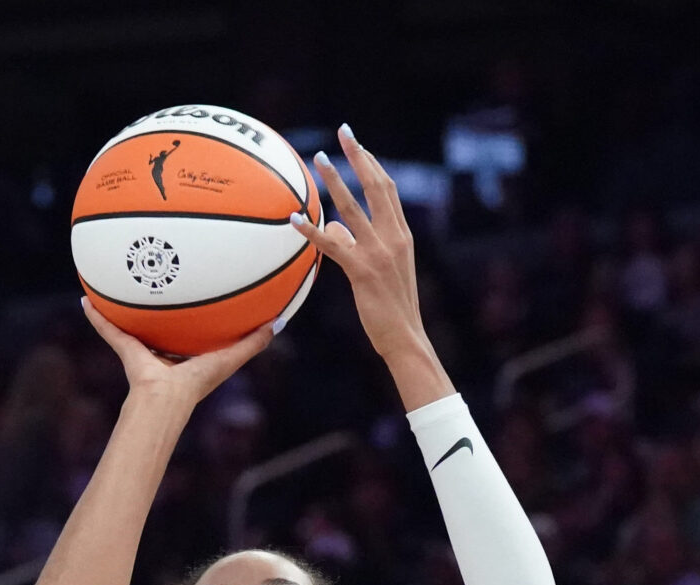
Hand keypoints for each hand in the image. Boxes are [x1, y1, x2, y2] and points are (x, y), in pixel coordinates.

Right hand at [81, 300, 270, 412]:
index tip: (195, 292)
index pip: (190, 330)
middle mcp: (163, 351)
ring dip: (123, 309)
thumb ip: (254, 342)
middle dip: (157, 307)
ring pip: (132, 325)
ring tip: (118, 282)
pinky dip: (97, 318)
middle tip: (156, 278)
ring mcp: (142, 350)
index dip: (193, 314)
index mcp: (187, 354)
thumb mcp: (230, 357)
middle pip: (160, 324)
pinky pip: (108, 330)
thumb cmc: (198, 382)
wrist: (166, 397)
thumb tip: (278, 323)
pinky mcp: (126, 349)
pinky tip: (86, 300)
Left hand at [293, 127, 447, 403]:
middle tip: (344, 132)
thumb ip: (358, 245)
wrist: (406, 337)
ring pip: (353, 208)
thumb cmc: (391, 309)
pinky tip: (293, 220)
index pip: (388, 191)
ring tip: (318, 159)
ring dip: (335, 181)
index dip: (373, 165)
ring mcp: (379, 253)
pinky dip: (312, 231)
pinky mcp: (362, 271)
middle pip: (377, 186)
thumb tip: (332, 227)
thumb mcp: (378, 272)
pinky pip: (333, 245)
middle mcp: (394, 238)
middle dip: (359, 156)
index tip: (359, 146)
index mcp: (402, 236)